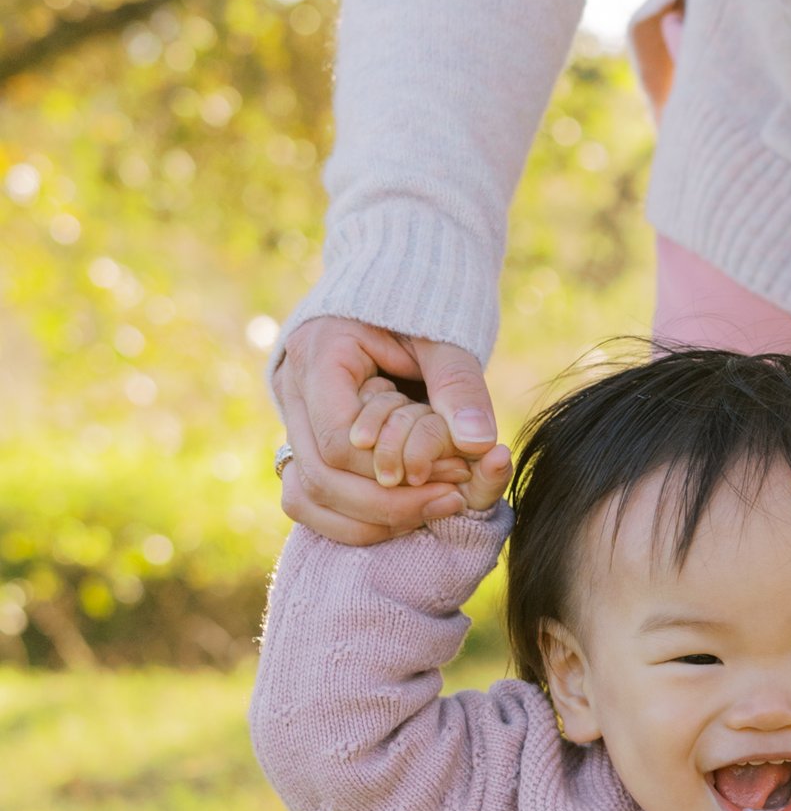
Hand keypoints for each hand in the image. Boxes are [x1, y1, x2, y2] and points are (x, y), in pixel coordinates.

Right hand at [272, 316, 509, 545]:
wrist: (394, 291)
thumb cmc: (420, 310)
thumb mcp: (445, 339)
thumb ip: (460, 386)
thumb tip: (480, 443)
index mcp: (319, 354)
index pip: (339, 440)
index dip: (391, 470)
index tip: (451, 478)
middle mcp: (292, 388)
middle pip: (319, 476)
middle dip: (386, 505)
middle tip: (449, 502)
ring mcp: (290, 416)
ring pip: (307, 495)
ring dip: (368, 519)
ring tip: (432, 510)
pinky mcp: (302, 439)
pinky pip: (309, 496)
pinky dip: (352, 517)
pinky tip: (404, 515)